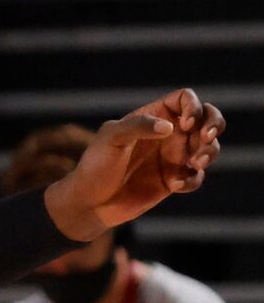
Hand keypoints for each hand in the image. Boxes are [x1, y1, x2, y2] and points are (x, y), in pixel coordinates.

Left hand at [44, 89, 224, 238]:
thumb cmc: (94, 166)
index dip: (193, 106)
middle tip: (206, 137)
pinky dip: (193, 179)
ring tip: (195, 163)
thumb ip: (137, 126)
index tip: (185, 124)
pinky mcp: (173, 181)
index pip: (185, 99)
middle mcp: (168, 134)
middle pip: (207, 117)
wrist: (87, 203)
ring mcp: (173, 157)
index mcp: (154, 117)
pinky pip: (197, 177)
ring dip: (210, 152)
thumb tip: (169, 127)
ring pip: (209, 146)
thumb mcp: (110, 139)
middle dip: (215, 123)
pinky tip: (175, 185)